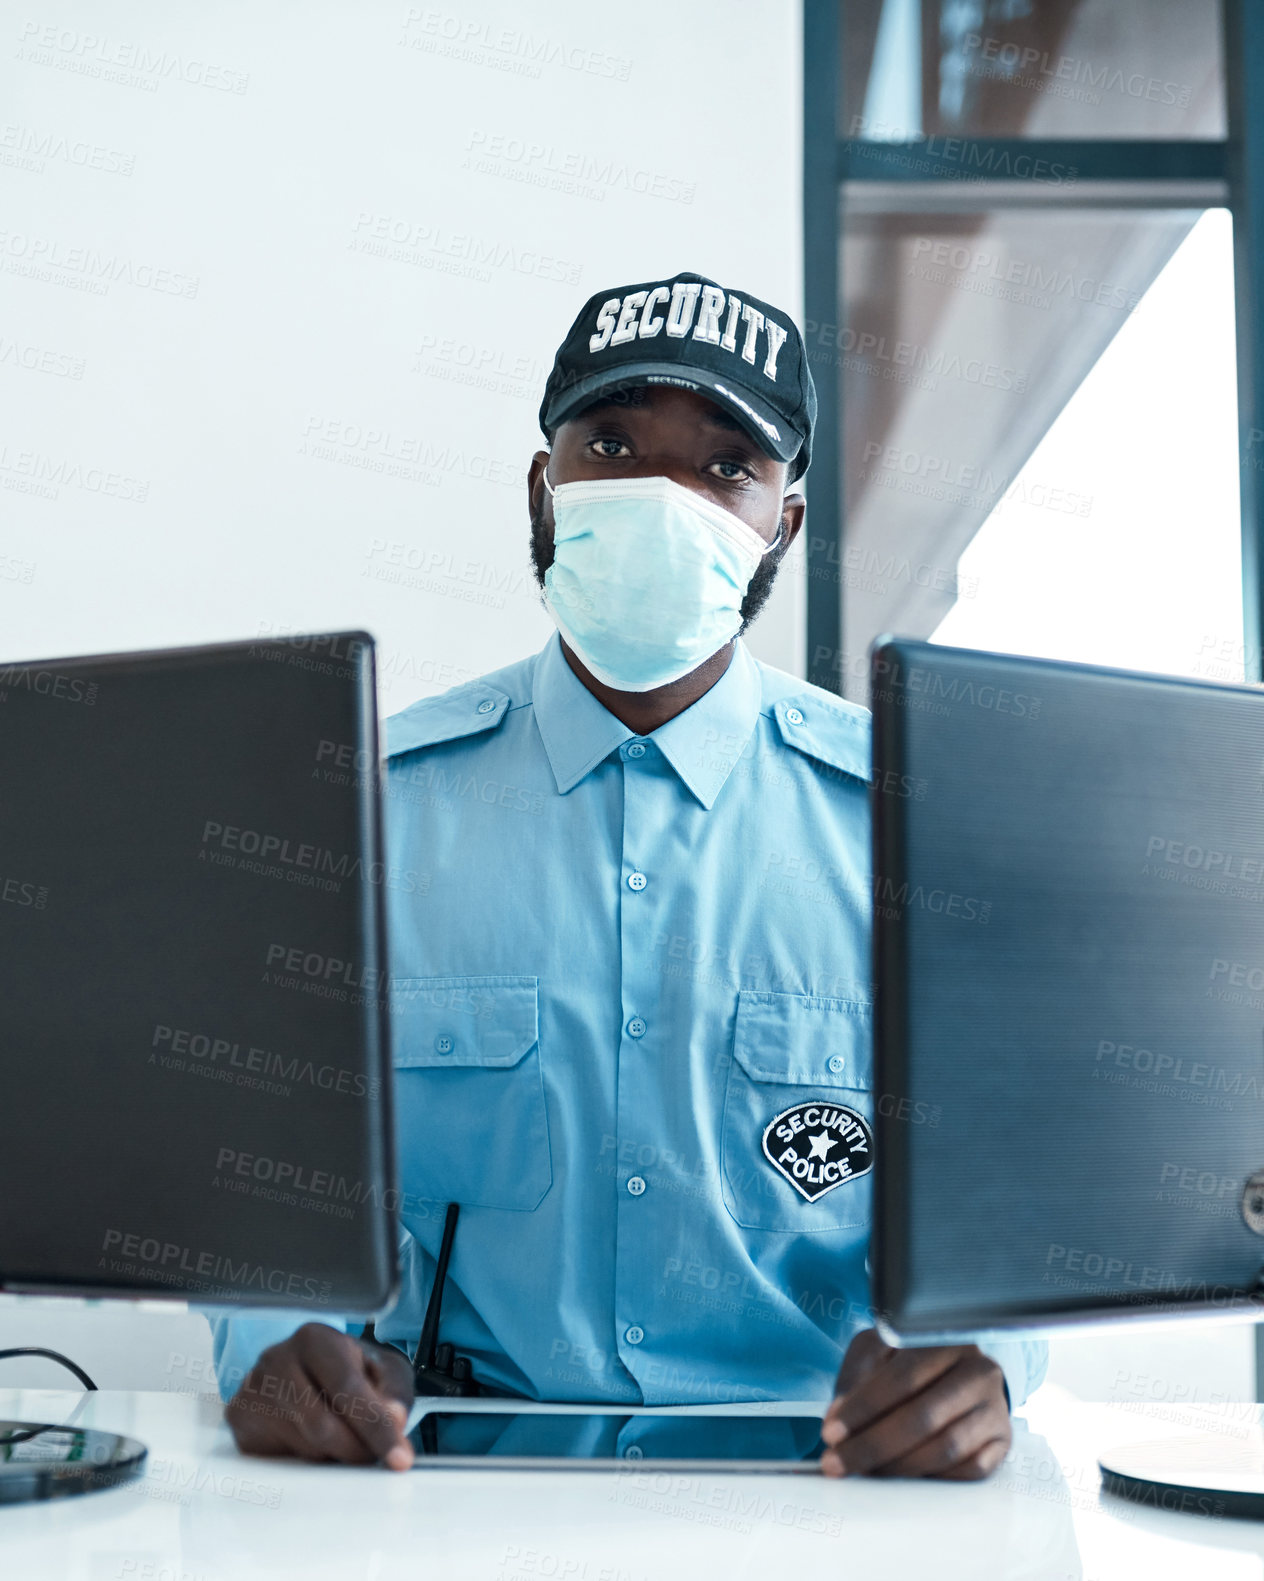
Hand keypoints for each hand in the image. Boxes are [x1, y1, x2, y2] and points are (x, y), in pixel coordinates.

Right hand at [225, 1322, 415, 1468]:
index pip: (347, 1388)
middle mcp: (276, 1358)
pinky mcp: (240, 1420)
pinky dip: (307, 1461)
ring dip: (333, 1456)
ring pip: (302, 1447)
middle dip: (357, 1449)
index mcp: (315, 1339)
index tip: (400, 1459)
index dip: (376, 1427)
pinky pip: (279, 1459)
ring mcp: (251, 1390)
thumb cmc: (349, 1369)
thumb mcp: (383, 1370)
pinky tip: (315, 1442)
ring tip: (344, 1440)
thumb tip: (395, 1418)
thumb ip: (394, 1392)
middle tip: (375, 1457)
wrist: (305, 1368)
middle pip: (322, 1425)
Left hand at [820, 1330, 1010, 1478]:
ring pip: (945, 1448)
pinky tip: (904, 1477)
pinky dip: (932, 1478)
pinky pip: (968, 1470)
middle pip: (923, 1417)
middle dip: (873, 1446)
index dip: (863, 1408)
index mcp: (946, 1339)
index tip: (831, 1432)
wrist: (960, 1372)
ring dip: (898, 1467)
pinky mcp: (1002, 1441)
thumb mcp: (878, 1350)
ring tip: (865, 1472)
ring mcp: (995, 1408)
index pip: (902, 1377)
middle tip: (838, 1462)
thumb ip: (856, 1377)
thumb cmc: (911, 1361)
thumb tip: (837, 1418)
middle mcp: (978, 1371)